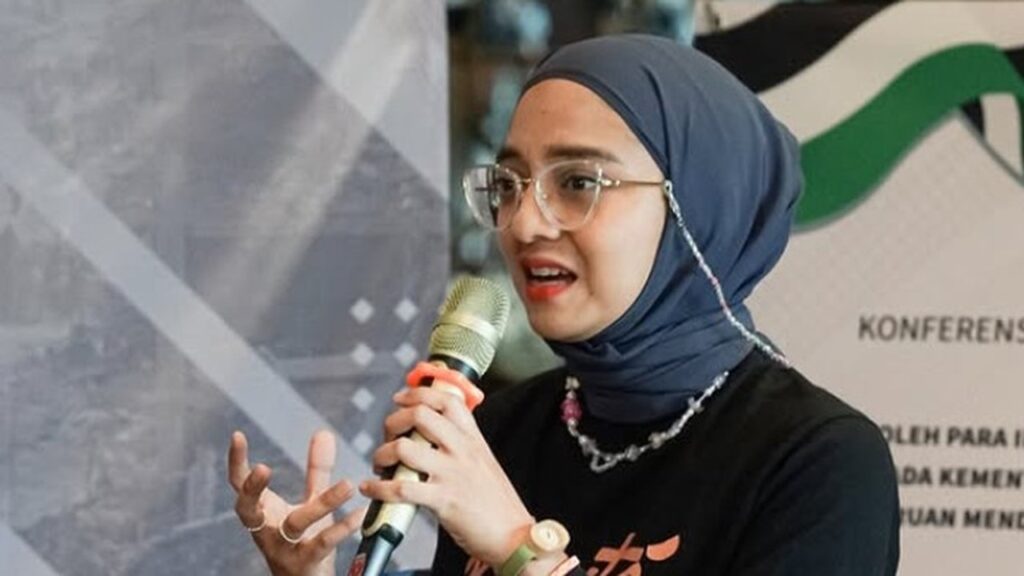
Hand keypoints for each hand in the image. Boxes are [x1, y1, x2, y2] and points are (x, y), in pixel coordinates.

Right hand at [228, 430, 366, 575]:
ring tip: (347, 485)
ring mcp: (283, 548)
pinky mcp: (305, 562)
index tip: (237, 435)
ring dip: (322, 504)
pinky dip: (341, 529)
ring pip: (295, 524)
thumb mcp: (308, 501)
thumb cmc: (303, 540)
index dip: (236, 461)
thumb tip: (324, 433)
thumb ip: (316, 470)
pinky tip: (359, 514)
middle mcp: (266, 530)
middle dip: (252, 489)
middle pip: (249, 509)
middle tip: (263, 468)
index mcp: (262, 512)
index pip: (239, 484)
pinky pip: (322, 544)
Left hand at [359, 386, 534, 567]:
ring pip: (404, 448)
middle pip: (420, 414)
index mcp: (473, 438)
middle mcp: (462, 450)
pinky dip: (378, 487)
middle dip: (393, 421)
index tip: (401, 398)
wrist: (514, 536)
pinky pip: (400, 487)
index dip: (418, 393)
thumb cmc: (497, 503)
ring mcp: (452, 473)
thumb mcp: (484, 462)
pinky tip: (371, 488)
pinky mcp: (443, 500)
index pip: (446, 400)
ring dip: (382, 454)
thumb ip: (461, 446)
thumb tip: (431, 436)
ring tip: (380, 463)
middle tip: (388, 435)